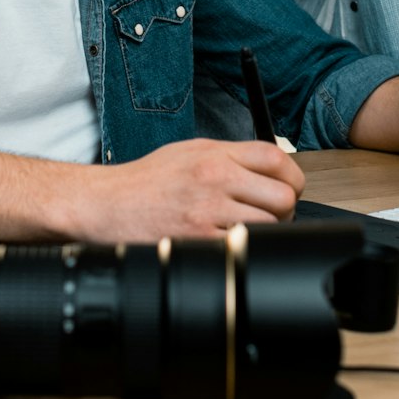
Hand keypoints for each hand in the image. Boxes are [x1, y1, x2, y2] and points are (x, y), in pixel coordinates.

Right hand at [76, 139, 304, 240]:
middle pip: (282, 196)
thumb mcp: (188, 152)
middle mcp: (215, 177)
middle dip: (283, 210)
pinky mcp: (199, 239)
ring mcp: (208, 210)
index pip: (277, 158)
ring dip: (263, 232)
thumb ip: (229, 156)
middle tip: (268, 215)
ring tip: (243, 230)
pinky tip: (225, 242)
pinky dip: (239, 247)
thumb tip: (268, 167)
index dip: (292, 178)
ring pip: (267, 225)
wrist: (106, 203)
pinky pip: (241, 245)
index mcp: (215, 154)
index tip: (287, 188)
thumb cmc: (144, 181)